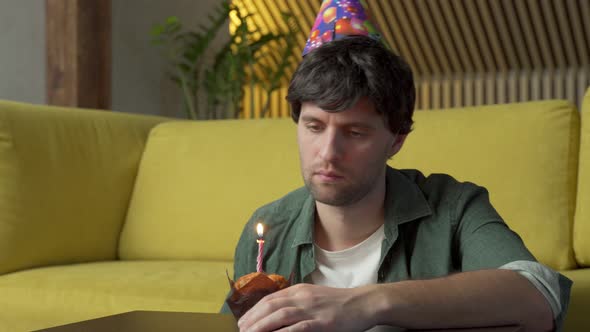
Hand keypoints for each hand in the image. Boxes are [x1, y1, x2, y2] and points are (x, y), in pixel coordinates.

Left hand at [237, 283, 375, 331]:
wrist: (364, 303)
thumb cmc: (339, 303)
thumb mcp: (314, 297)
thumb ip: (296, 302)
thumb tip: (276, 312)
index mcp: (299, 290)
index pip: (270, 299)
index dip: (254, 311)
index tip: (243, 322)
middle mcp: (303, 297)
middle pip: (271, 306)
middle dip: (253, 319)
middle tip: (241, 331)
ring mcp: (312, 309)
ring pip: (280, 315)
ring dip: (262, 326)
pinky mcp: (323, 322)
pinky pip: (299, 327)